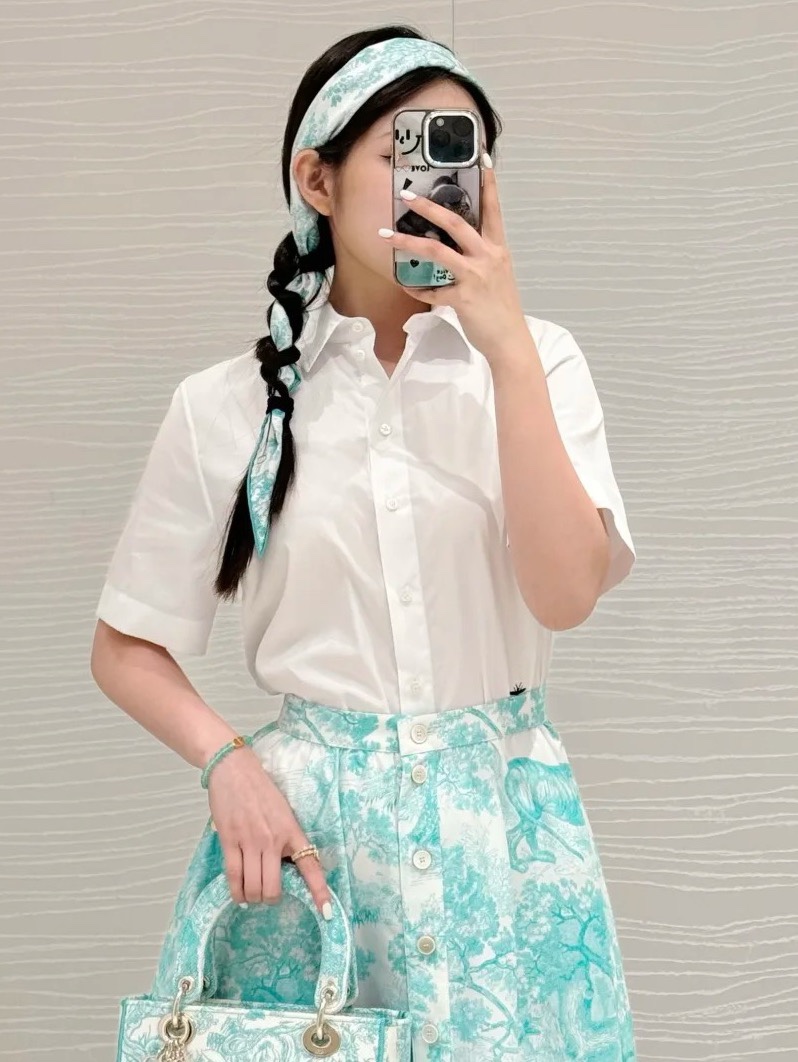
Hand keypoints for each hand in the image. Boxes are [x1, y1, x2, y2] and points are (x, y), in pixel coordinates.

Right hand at [207, 745, 331, 917]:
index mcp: (292, 831)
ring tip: (252, 895)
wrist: (234, 768)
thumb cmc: (261, 789)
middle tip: (269, 895)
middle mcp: (273, 839)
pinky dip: (237, 892)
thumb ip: (286, 838)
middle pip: (274, 889)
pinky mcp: (230, 840)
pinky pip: (234, 877)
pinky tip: (239, 895)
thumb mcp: (284, 812)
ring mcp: (250, 841)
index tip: (327, 913)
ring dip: (253, 898)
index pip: (311, 867)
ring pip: (254, 887)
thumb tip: (286, 867)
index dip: (319, 892)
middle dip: (271, 899)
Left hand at [379, 151, 528, 359]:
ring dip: (408, 241)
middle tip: (406, 196)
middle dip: (429, 206)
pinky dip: (418, 289)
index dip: (489, 184)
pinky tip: (408, 287)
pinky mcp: (463, 297)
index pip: (493, 210)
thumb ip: (481, 258)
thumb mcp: (497, 276)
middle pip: (456, 222)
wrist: (510, 341)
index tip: (484, 159)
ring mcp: (475, 276)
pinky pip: (432, 290)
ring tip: (387, 235)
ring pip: (436, 250)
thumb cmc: (502, 310)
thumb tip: (458, 250)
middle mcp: (488, 257)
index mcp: (497, 249)